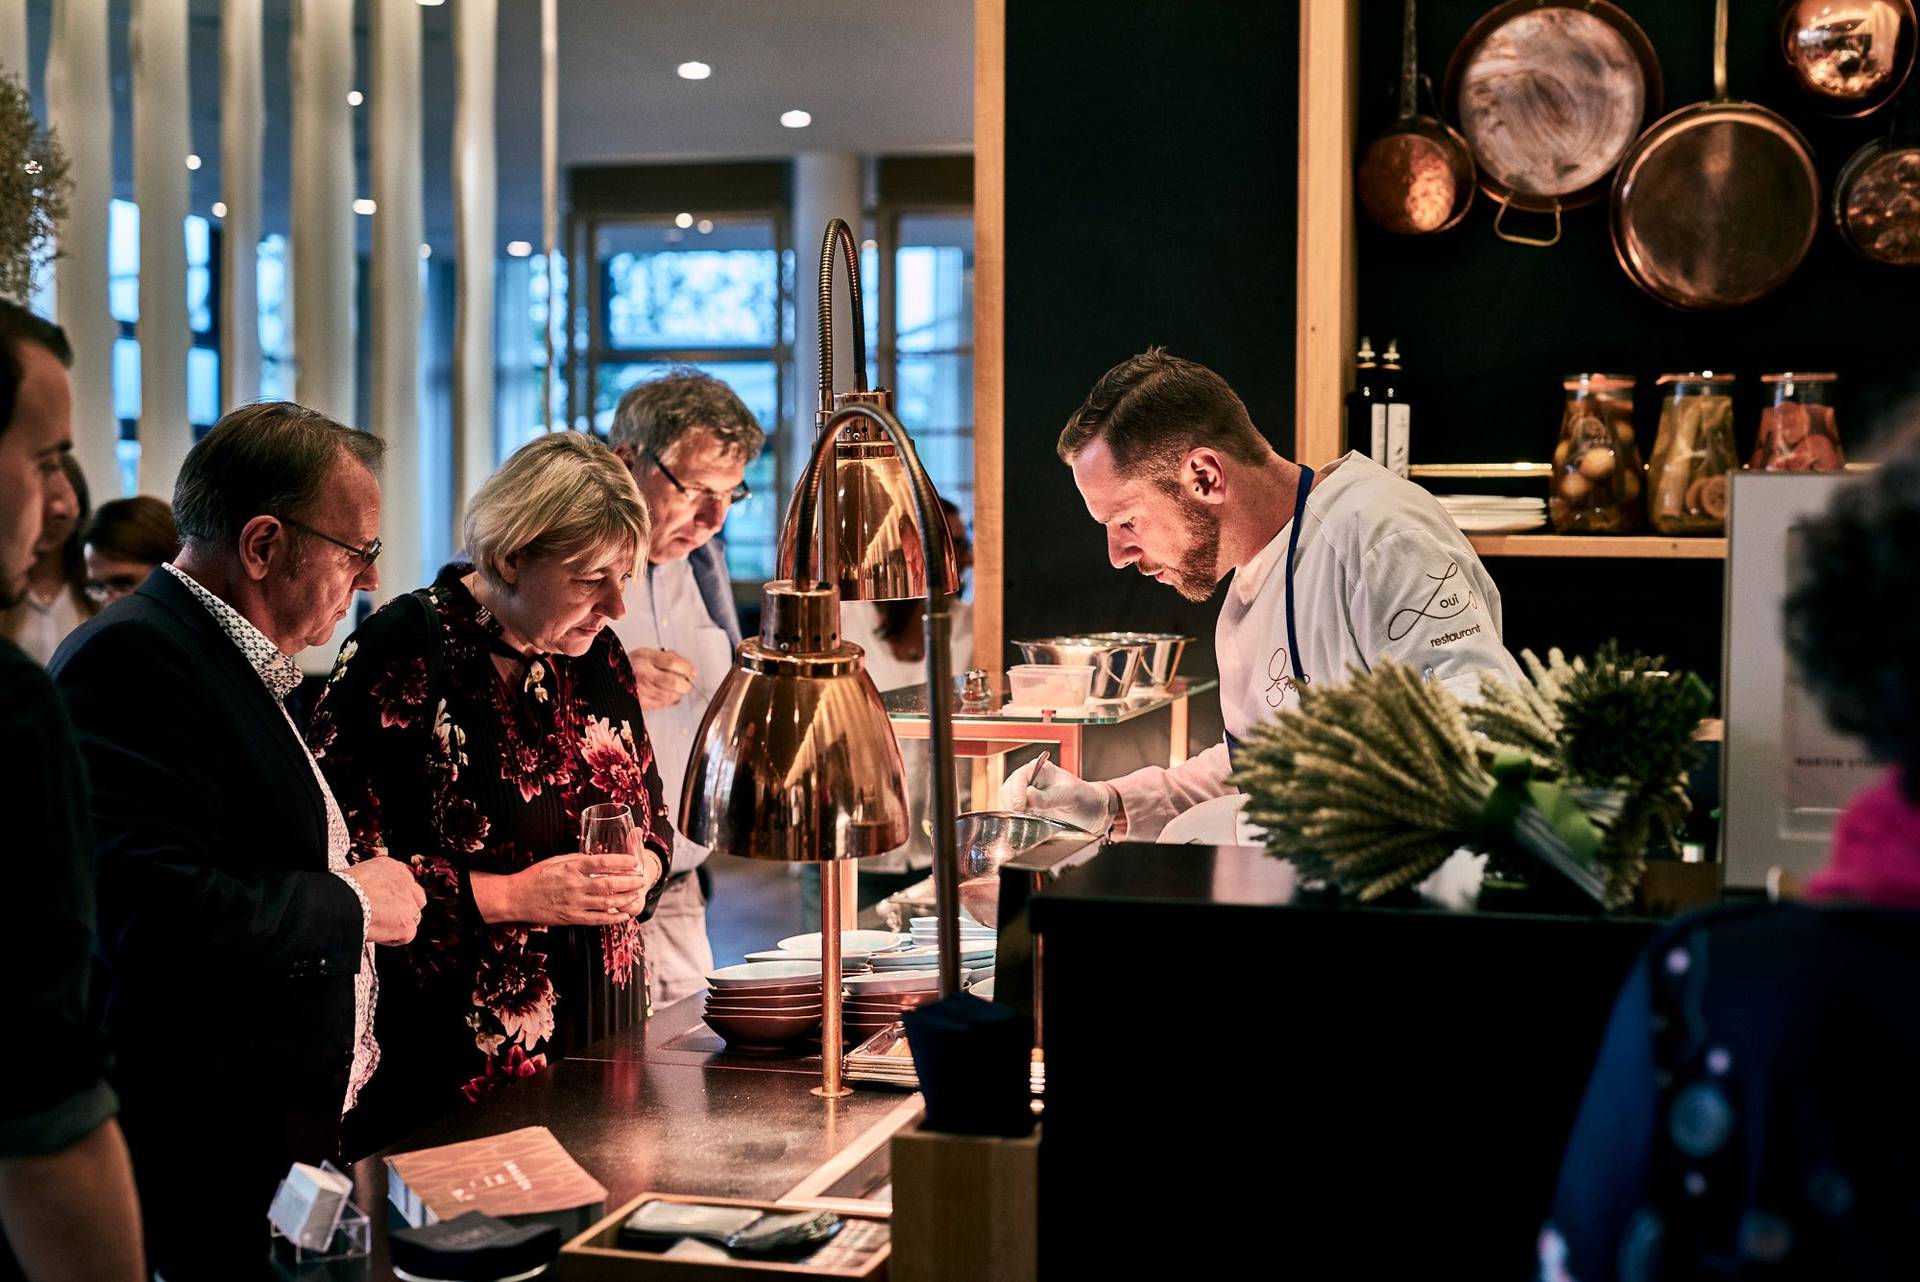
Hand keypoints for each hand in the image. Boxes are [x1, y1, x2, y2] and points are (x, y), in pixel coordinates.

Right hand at [345, 855, 426, 944]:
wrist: (340, 903)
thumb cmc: (341, 890)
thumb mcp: (361, 873)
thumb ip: (375, 881)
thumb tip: (374, 893)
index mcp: (392, 867)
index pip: (405, 883)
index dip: (396, 896)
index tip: (386, 903)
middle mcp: (405, 883)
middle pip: (415, 899)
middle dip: (404, 909)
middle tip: (385, 916)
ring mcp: (409, 904)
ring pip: (413, 917)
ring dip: (398, 923)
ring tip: (377, 925)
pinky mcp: (406, 924)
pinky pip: (407, 935)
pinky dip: (394, 938)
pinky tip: (378, 934)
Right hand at [510, 853, 652, 925]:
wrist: (517, 898)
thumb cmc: (536, 876)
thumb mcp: (557, 861)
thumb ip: (578, 860)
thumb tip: (597, 857)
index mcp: (572, 868)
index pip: (603, 862)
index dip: (622, 861)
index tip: (635, 861)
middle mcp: (575, 885)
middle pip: (610, 884)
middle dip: (630, 882)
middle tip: (642, 879)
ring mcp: (574, 903)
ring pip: (607, 903)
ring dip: (626, 899)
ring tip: (637, 895)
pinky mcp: (572, 918)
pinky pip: (597, 920)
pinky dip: (613, 918)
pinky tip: (624, 914)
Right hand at [628, 647, 696, 710]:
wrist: (614, 678)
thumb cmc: (634, 665)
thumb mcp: (649, 653)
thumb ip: (670, 657)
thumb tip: (690, 668)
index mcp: (644, 658)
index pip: (672, 663)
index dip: (687, 667)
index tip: (692, 670)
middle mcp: (642, 674)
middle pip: (672, 682)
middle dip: (686, 684)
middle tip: (688, 682)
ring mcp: (641, 691)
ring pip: (670, 695)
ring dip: (679, 692)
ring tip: (677, 687)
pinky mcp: (641, 704)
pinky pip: (664, 704)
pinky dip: (671, 700)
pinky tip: (668, 693)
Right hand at [999, 756, 1115, 834]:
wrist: (1093, 814)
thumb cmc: (1086, 800)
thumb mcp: (1072, 797)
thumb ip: (1050, 797)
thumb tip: (1028, 796)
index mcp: (1041, 770)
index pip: (1020, 776)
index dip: (1016, 791)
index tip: (1019, 807)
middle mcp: (1030, 781)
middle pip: (1008, 789)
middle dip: (1011, 804)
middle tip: (1021, 818)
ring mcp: (1026, 796)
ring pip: (1006, 803)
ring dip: (1011, 814)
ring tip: (1026, 823)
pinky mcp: (1026, 811)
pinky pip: (1012, 815)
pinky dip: (1014, 821)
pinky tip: (1024, 827)